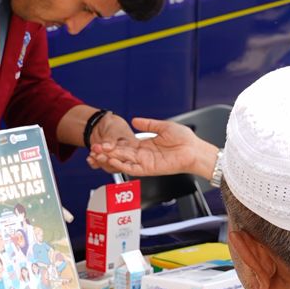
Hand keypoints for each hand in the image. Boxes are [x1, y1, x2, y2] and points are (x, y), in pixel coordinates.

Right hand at [88, 117, 215, 179]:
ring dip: (111, 158)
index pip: (125, 145)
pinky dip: (123, 165)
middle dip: (107, 152)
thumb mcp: (163, 126)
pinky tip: (113, 160)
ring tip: (99, 155)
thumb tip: (134, 120)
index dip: (113, 144)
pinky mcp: (150, 169)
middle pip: (121, 154)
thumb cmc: (184, 139)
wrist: (195, 149)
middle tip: (94, 149)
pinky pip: (133, 168)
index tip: (102, 141)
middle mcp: (144, 155)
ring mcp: (146, 162)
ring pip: (124, 161)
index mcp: (146, 145)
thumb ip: (148, 124)